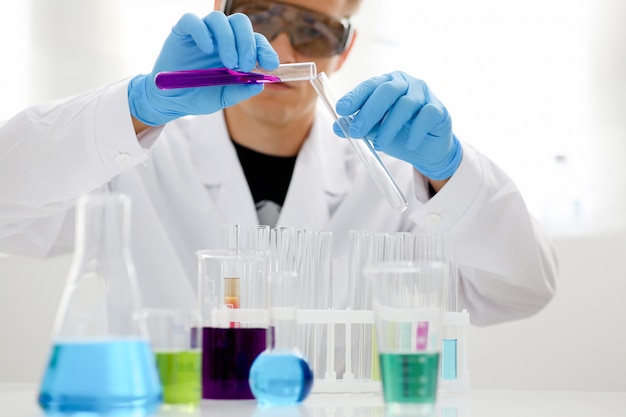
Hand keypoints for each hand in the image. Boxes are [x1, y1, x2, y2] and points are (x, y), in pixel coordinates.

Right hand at [128, 12, 278, 125]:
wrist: (171, 101)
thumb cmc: (199, 96)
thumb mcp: (223, 98)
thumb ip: (240, 91)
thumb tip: (259, 84)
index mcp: (236, 51)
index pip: (255, 41)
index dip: (265, 49)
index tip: (270, 64)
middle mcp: (221, 38)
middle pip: (240, 23)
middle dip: (247, 43)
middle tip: (244, 65)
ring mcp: (202, 33)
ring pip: (219, 19)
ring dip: (228, 40)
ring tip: (229, 64)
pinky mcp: (182, 31)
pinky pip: (192, 20)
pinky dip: (202, 32)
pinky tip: (207, 49)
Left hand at [333, 71, 461, 179]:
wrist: (427, 149)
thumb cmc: (400, 134)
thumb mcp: (375, 132)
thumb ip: (359, 127)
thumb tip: (337, 127)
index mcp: (387, 84)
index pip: (369, 86)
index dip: (355, 97)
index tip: (341, 110)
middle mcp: (406, 84)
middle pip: (387, 90)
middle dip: (369, 112)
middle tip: (356, 132)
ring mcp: (424, 94)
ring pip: (406, 104)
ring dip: (389, 126)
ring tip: (379, 146)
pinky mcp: (439, 109)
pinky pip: (427, 115)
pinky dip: (416, 131)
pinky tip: (409, 144)